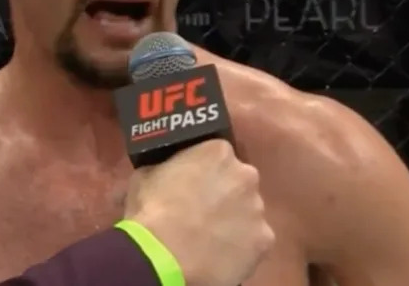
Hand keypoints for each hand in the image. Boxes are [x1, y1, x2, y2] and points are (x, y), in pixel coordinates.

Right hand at [124, 140, 273, 285]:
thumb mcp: (145, 175)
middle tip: (203, 211)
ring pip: (248, 212)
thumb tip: (164, 171)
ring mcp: (258, 209)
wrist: (165, 256)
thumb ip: (164, 167)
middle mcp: (246, 175)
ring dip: (234, 220)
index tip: (194, 183)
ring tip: (210, 236)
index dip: (205, 170)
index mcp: (218, 152)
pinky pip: (253, 241)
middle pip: (239, 181)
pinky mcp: (264, 240)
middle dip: (225, 193)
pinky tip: (220, 254)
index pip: (218, 154)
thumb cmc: (152, 210)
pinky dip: (241, 246)